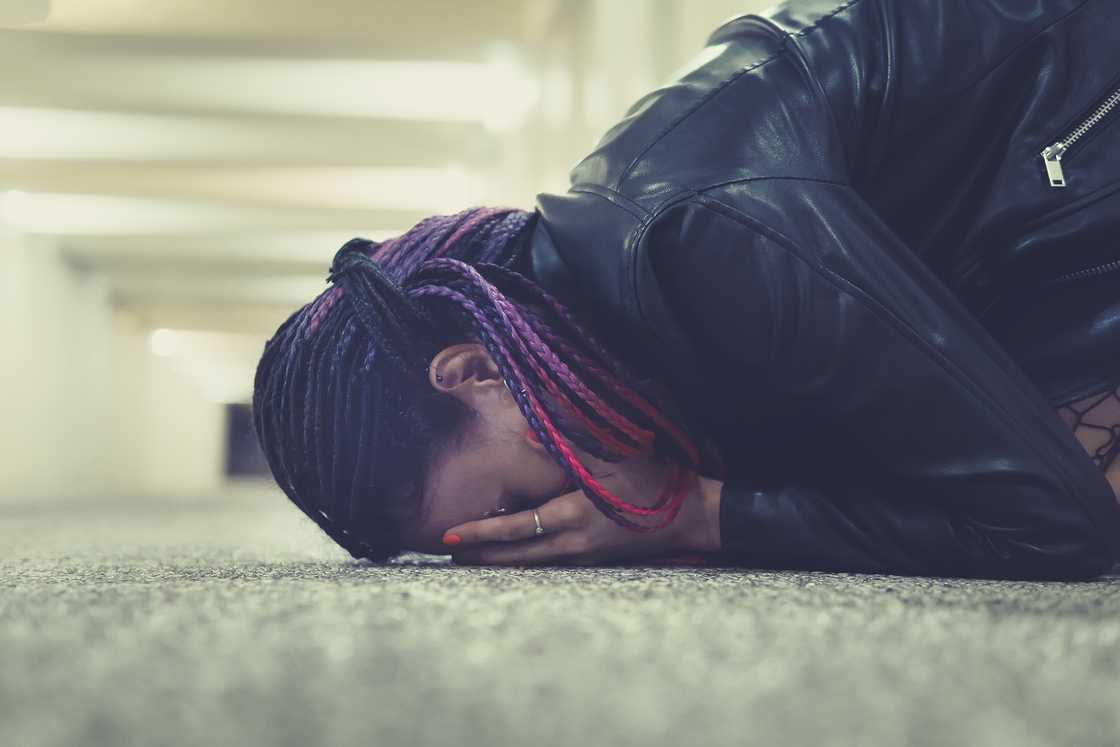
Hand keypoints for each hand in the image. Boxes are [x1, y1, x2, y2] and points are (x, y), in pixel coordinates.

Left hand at [442, 457, 721, 565]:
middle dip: (482, 554)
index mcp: (573, 518)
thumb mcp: (616, 455)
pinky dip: (526, 556)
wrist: (694, 517)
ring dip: (501, 558)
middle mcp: (574, 544)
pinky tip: (519, 549)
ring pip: (533, 561)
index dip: (481, 532)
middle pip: (517, 555)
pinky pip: (551, 560)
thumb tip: (529, 431)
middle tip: (449, 554)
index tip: (449, 535)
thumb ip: (572, 442)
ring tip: (474, 554)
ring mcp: (586, 555)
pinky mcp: (597, 556)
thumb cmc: (656, 482)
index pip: (515, 528)